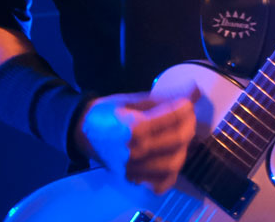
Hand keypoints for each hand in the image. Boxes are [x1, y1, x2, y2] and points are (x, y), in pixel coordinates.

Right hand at [74, 88, 200, 194]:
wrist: (82, 132)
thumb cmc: (107, 113)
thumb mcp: (133, 100)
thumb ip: (164, 98)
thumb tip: (193, 91)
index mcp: (132, 128)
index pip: (171, 119)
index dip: (184, 108)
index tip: (187, 101)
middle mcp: (133, 152)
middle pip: (176, 141)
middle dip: (188, 125)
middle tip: (188, 116)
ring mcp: (133, 169)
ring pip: (172, 164)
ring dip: (183, 147)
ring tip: (182, 135)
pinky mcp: (132, 179)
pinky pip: (160, 183)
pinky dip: (171, 173)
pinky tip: (171, 158)